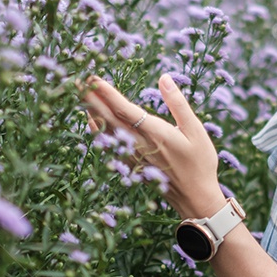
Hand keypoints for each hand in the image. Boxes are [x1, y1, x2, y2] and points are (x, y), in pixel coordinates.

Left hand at [82, 74, 225, 220]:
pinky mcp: (131, 165)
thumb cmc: (200, 163)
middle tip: (76, 82)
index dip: (106, 93)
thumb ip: (177, 103)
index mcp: (154, 133)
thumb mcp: (195, 130)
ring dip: (92, 113)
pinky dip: (98, 131)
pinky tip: (93, 122)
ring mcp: (132, 156)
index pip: (123, 109)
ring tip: (80, 97)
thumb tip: (164, 78)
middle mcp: (138, 144)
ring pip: (106, 132)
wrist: (196, 198)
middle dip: (91, 99)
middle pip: (108, 118)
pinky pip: (109, 145)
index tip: (93, 78)